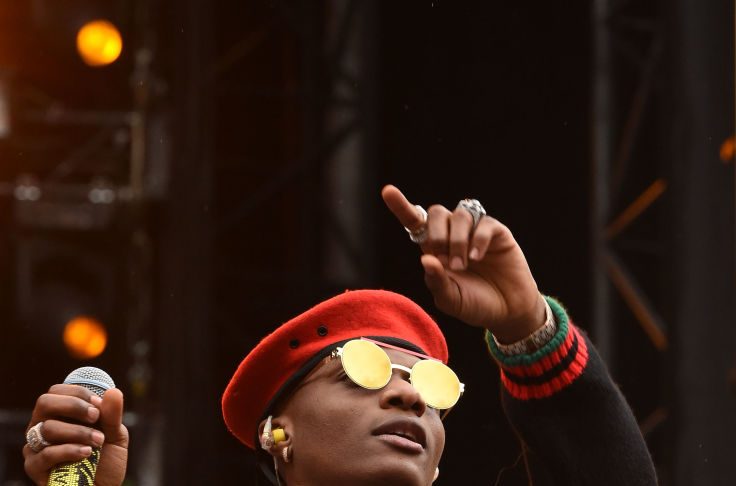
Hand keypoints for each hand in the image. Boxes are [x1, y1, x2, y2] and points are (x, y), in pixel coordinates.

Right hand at [23, 385, 128, 485]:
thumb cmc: (106, 460)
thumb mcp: (115, 435)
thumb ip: (113, 415)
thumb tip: (113, 391)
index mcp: (59, 414)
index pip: (57, 391)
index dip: (79, 393)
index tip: (99, 405)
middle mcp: (43, 426)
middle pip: (45, 402)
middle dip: (74, 406)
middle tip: (95, 417)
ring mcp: (36, 446)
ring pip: (47, 427)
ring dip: (78, 432)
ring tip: (98, 440)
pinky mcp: (34, 467)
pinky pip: (46, 453)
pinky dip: (70, 450)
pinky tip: (87, 453)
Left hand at [382, 184, 545, 342]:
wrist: (507, 313)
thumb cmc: (475, 305)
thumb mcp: (450, 299)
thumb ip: (436, 281)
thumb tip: (426, 259)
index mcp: (435, 248)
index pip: (416, 221)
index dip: (401, 206)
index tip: (388, 192)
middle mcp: (453, 235)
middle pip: (437, 212)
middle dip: (436, 233)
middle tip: (443, 259)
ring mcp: (476, 232)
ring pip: (460, 215)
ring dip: (457, 240)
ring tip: (462, 265)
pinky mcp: (498, 233)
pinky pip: (484, 223)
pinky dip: (478, 239)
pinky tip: (476, 258)